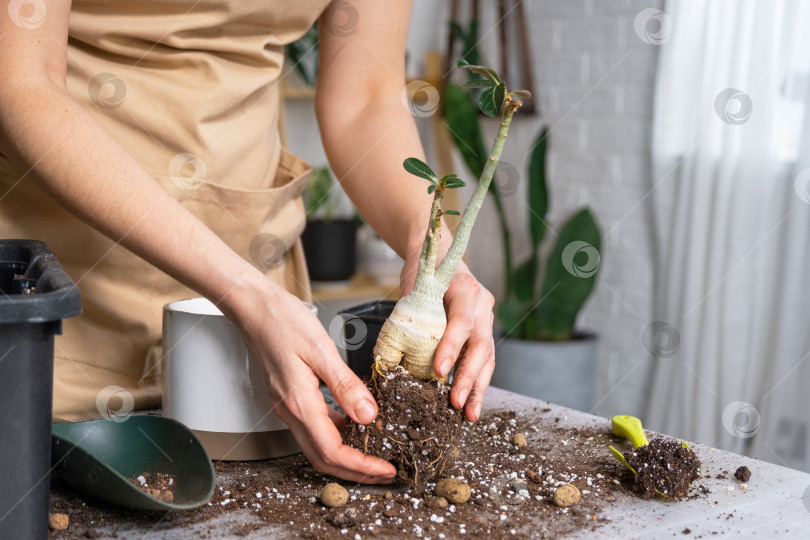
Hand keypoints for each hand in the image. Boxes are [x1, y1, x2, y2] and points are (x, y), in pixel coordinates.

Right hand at [228, 278, 395, 482]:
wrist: (253, 307)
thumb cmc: (283, 321)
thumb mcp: (321, 349)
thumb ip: (345, 385)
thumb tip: (369, 415)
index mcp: (298, 402)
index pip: (332, 451)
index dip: (361, 467)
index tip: (386, 469)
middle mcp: (290, 411)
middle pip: (323, 459)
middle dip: (356, 472)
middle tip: (385, 473)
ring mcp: (287, 406)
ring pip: (317, 446)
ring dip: (347, 457)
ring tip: (376, 454)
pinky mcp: (288, 398)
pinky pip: (314, 428)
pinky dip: (336, 435)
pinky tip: (354, 426)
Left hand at [401, 255, 495, 422]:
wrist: (438, 254)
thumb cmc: (423, 270)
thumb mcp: (411, 287)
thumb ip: (406, 317)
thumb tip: (389, 356)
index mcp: (465, 288)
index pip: (462, 321)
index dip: (452, 347)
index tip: (439, 370)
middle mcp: (482, 304)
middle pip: (481, 345)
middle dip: (468, 377)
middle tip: (456, 402)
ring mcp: (486, 318)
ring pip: (487, 357)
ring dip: (477, 387)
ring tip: (468, 413)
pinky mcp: (484, 331)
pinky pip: (484, 360)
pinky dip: (476, 382)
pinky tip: (471, 403)